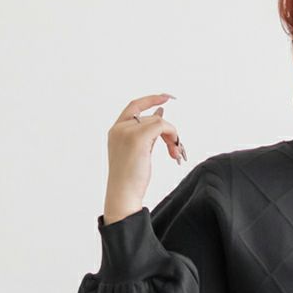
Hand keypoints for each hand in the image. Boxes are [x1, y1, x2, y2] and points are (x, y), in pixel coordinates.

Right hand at [103, 93, 186, 223]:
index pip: (134, 106)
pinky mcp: (137, 138)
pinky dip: (172, 136)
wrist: (123, 195)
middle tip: (176, 148)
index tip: (166, 97)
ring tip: (175, 154)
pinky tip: (174, 152)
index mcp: (116, 131)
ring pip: (158, 121)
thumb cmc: (130, 179)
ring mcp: (127, 132)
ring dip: (172, 136)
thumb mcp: (140, 151)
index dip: (151, 99)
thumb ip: (147, 133)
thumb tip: (160, 115)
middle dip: (168, 131)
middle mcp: (119, 128)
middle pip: (151, 117)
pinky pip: (162, 126)